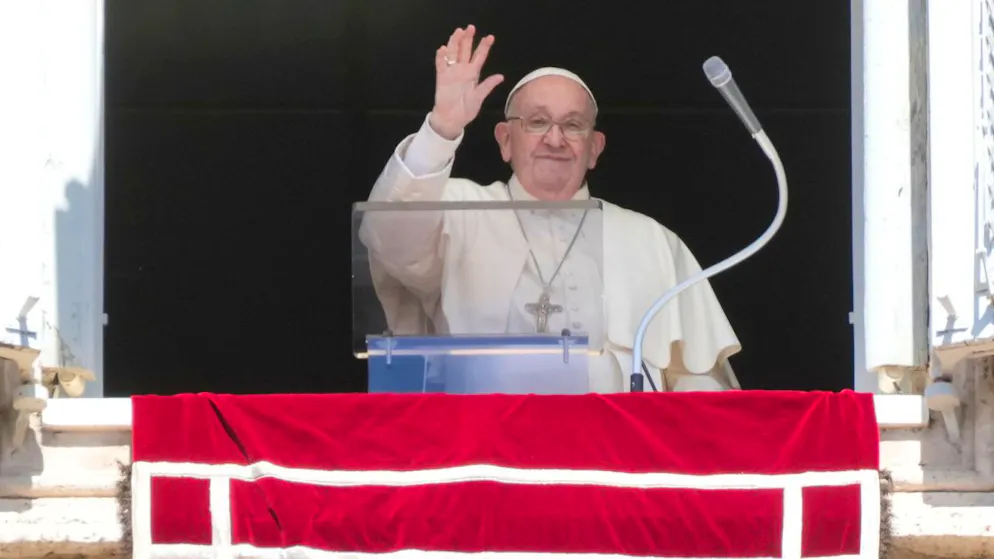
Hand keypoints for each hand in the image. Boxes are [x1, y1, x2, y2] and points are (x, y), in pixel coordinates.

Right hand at [429, 25, 504, 139]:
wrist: (452, 120)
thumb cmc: (465, 110)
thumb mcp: (479, 97)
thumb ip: (488, 85)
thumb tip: (500, 76)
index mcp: (473, 74)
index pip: (479, 57)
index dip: (484, 47)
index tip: (490, 37)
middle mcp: (462, 71)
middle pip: (465, 51)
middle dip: (468, 39)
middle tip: (471, 28)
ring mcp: (451, 73)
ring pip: (453, 54)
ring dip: (455, 43)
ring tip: (458, 32)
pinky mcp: (442, 78)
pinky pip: (441, 65)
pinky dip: (441, 57)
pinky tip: (443, 49)